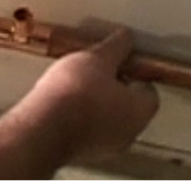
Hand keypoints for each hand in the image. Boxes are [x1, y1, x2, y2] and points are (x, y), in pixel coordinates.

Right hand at [16, 29, 159, 158]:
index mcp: (141, 110)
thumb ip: (116, 47)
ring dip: (93, 102)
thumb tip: (126, 37)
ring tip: (73, 84)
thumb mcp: (97, 58)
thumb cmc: (76, 94)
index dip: (131, 71)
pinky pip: (85, 130)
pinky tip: (61, 102)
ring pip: (105, 118)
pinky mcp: (81, 153)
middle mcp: (129, 133)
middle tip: (93, 69)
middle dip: (111, 86)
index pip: (147, 88)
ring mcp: (104, 147)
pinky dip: (78, 116)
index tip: (115, 59)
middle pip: (126, 104)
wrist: (43, 127)